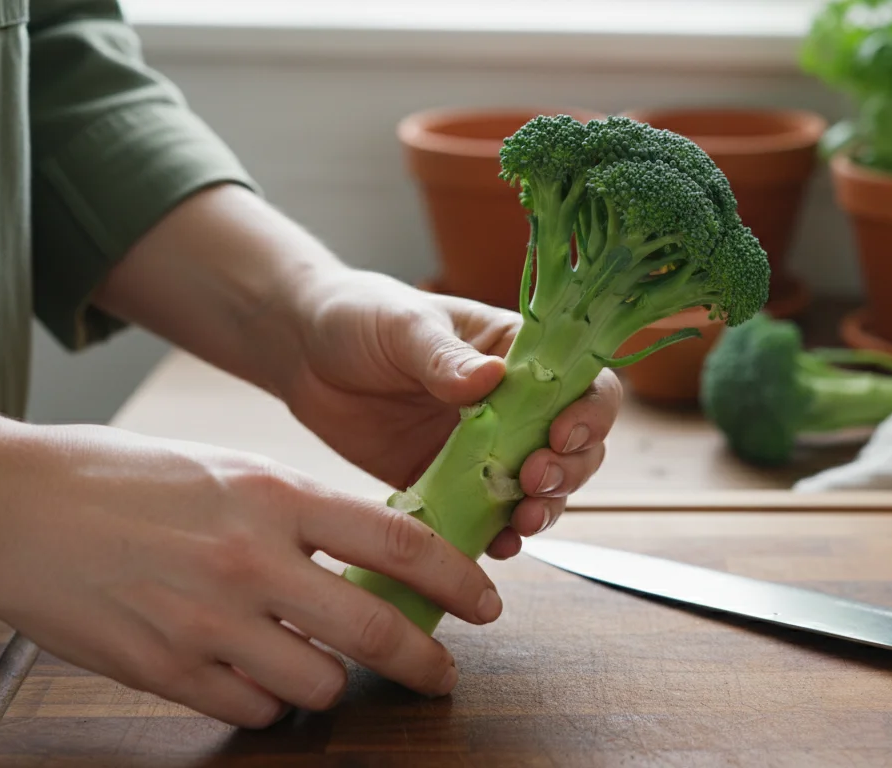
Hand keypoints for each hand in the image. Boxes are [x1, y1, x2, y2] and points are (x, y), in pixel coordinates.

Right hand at [0, 423, 502, 727]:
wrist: (15, 507)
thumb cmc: (126, 477)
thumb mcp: (232, 469)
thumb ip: (305, 513)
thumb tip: (377, 552)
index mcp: (275, 495)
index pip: (400, 545)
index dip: (459, 582)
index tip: (484, 604)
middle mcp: (251, 561)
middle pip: (376, 631)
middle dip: (426, 662)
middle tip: (441, 673)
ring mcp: (208, 623)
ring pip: (318, 685)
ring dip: (332, 681)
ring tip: (317, 662)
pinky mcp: (166, 671)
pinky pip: (252, 708)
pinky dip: (265, 698)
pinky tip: (251, 671)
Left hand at [89, 185, 619, 559]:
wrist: (303, 353)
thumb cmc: (360, 318)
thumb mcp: (403, 327)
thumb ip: (444, 358)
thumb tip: (490, 379)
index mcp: (517, 352)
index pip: (583, 383)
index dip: (588, 414)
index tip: (560, 435)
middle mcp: (515, 403)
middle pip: (575, 446)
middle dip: (569, 471)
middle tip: (534, 482)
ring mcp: (486, 448)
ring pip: (542, 488)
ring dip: (546, 508)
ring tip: (522, 520)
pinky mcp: (451, 485)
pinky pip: (488, 517)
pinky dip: (501, 534)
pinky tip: (498, 545)